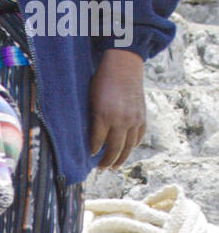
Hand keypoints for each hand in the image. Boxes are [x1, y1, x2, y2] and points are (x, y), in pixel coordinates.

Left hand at [89, 49, 146, 169]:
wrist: (124, 64)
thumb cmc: (102, 79)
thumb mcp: (91, 99)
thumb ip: (92, 119)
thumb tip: (89, 138)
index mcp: (104, 116)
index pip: (97, 143)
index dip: (93, 152)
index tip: (90, 157)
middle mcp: (121, 120)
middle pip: (114, 149)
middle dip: (107, 161)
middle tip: (101, 169)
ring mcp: (134, 119)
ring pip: (128, 147)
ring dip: (121, 159)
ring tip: (114, 166)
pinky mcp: (142, 116)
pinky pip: (138, 137)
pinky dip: (133, 145)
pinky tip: (127, 150)